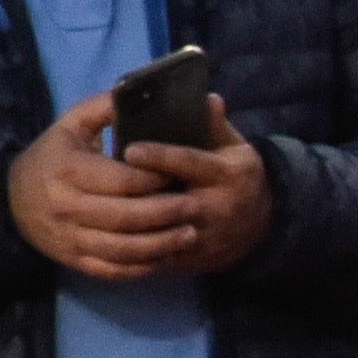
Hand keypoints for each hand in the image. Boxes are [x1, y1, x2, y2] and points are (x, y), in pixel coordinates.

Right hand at [8, 92, 224, 280]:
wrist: (13, 200)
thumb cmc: (53, 156)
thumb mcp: (70, 124)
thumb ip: (104, 107)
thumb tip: (138, 88)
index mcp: (68, 171)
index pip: (123, 180)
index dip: (155, 179)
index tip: (178, 174)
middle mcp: (68, 208)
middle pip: (127, 217)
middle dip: (167, 213)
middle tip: (196, 206)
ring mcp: (71, 238)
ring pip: (124, 249)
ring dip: (162, 245)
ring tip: (191, 234)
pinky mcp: (76, 261)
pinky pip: (114, 269)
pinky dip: (143, 267)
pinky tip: (167, 256)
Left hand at [108, 97, 267, 275]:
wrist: (258, 226)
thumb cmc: (236, 175)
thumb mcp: (233, 146)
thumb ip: (215, 125)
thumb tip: (206, 98)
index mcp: (228, 174)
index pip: (191, 163)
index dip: (160, 157)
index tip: (130, 149)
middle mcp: (219, 207)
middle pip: (172, 203)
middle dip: (138, 194)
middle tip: (100, 183)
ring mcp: (206, 237)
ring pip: (161, 232)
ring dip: (131, 223)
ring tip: (99, 206)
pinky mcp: (193, 258)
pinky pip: (158, 255)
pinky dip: (133, 245)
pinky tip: (108, 232)